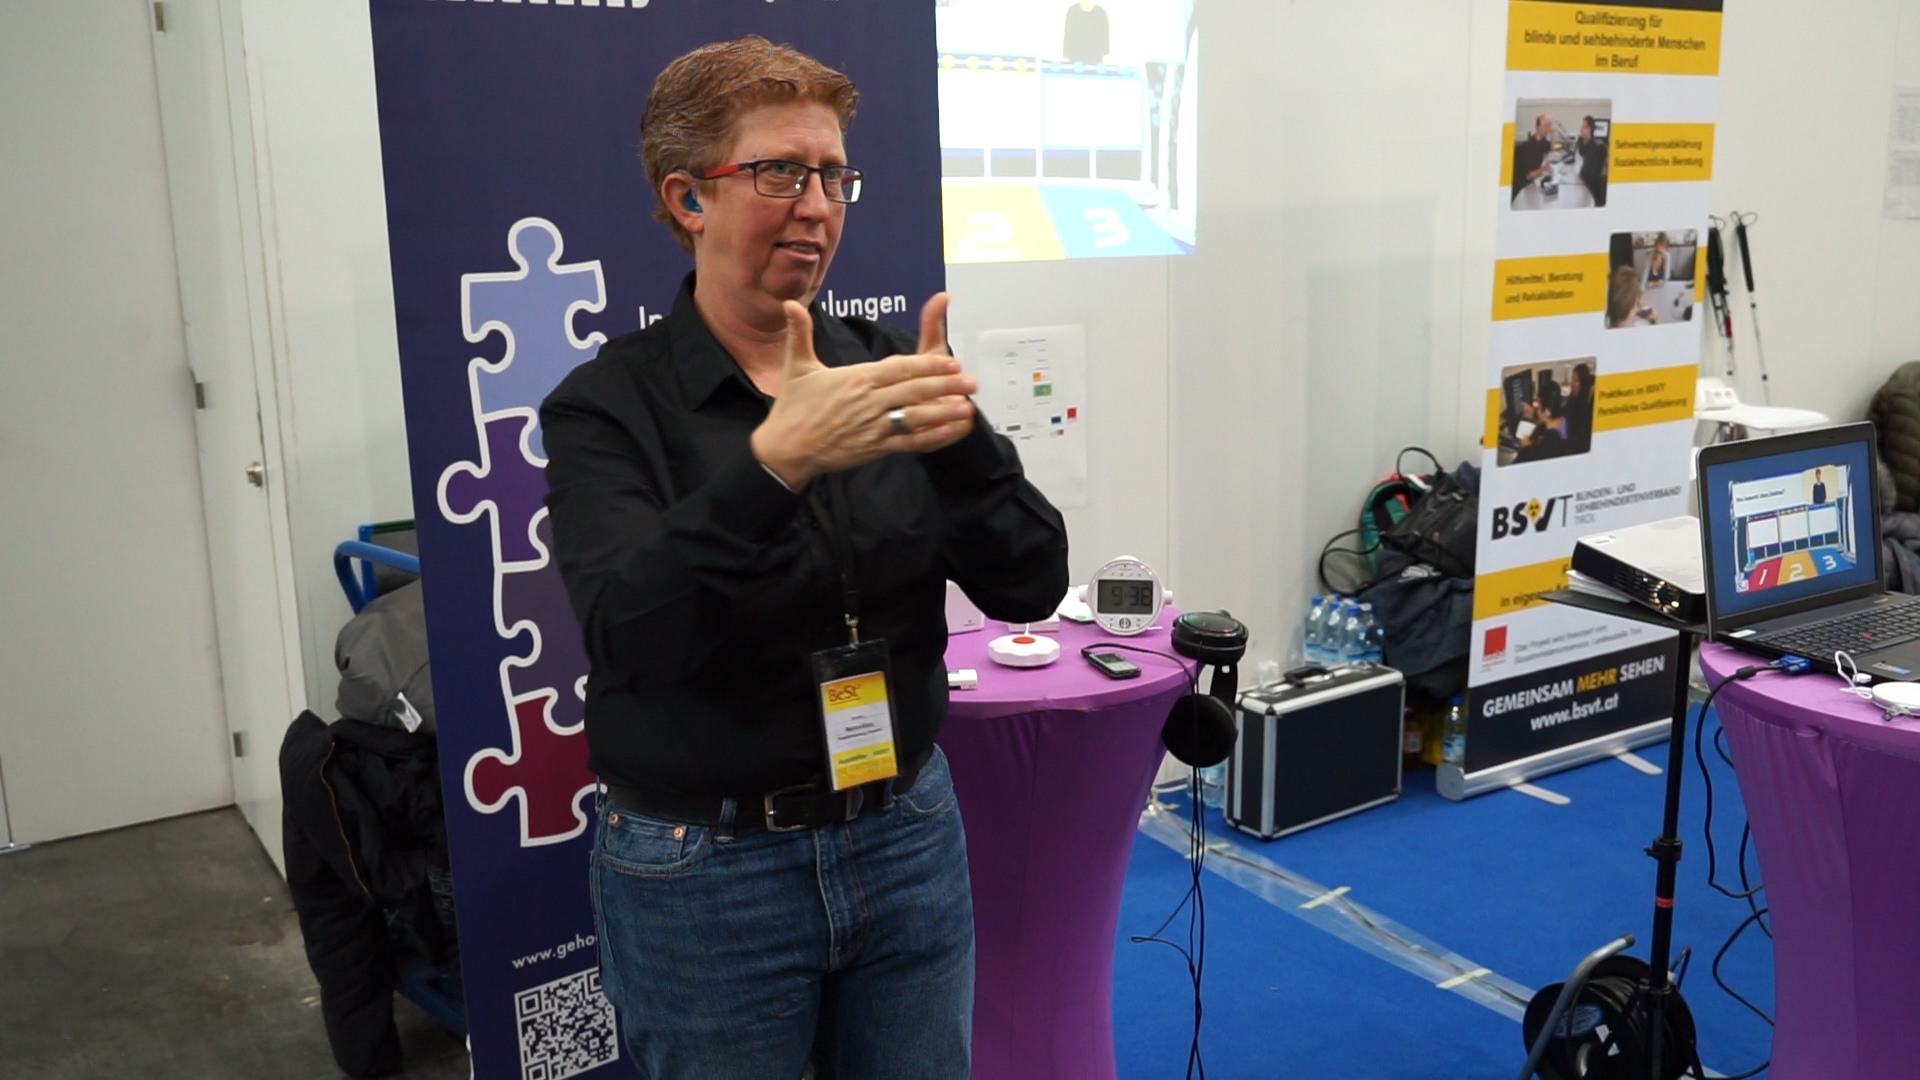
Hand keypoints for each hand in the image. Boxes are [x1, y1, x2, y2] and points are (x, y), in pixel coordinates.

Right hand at [750, 293, 977, 489]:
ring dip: (942, 412)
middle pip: (912, 392)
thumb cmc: (793, 408)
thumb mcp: (796, 366)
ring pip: (914, 418)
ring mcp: (872, 428)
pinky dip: (930, 438)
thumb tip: (789, 303)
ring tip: (967, 406)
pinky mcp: (874, 449)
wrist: (784, 450)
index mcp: (855, 380)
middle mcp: (867, 403)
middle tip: (970, 380)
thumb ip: (800, 333)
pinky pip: (907, 443)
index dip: (926, 366)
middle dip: (944, 386)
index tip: (950, 361)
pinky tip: (949, 432)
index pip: (898, 370)